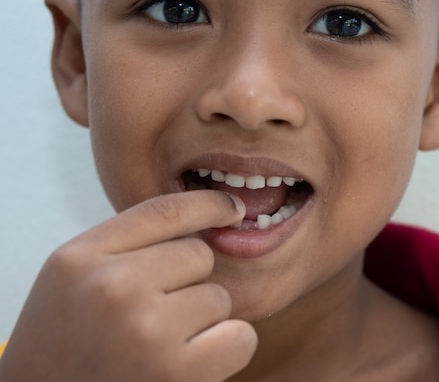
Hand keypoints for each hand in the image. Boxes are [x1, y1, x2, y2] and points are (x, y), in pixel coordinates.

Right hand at [0, 191, 256, 381]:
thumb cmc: (66, 349)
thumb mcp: (72, 284)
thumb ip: (123, 249)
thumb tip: (202, 218)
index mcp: (80, 259)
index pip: (163, 211)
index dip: (208, 204)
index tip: (231, 207)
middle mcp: (111, 287)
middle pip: (199, 255)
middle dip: (189, 285)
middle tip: (153, 322)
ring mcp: (145, 329)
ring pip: (219, 298)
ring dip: (203, 323)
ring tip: (160, 349)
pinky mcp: (176, 371)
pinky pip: (240, 337)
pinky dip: (227, 351)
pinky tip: (189, 367)